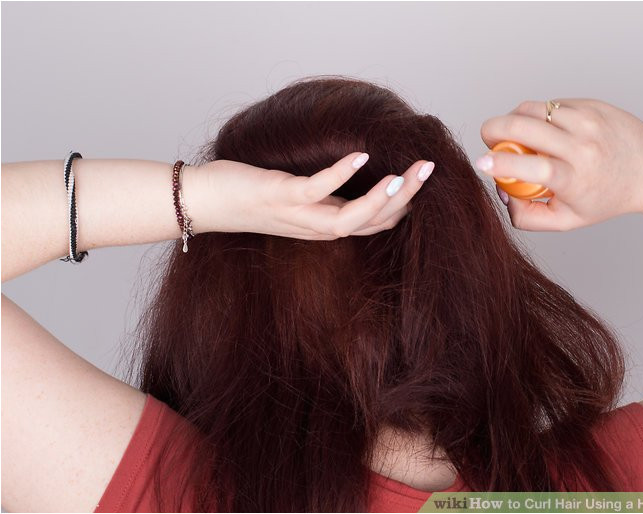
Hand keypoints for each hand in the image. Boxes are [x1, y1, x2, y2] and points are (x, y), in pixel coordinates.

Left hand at [189, 153, 433, 238]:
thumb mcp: (299, 199)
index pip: (377, 223)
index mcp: (326, 227)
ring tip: (409, 173)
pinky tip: (361, 155)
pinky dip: (341, 175)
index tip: (423, 181)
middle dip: (407, 198)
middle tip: (430, 168)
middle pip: (374, 222)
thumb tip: (356, 169)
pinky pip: (318, 191)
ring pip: (353, 218)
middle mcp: (318, 228)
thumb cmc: (252, 195)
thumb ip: (328, 193)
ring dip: (384, 197)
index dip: (404, 206)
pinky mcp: (282, 197)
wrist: (208, 202)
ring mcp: (301, 215)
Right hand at [476, 99, 642, 230]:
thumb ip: (527, 216)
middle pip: (524, 126)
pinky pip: (549, 104)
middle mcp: (582, 146)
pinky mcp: (590, 105)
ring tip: (515, 134)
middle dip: (494, 129)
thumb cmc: (606, 197)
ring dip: (513, 119)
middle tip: (489, 140)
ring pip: (532, 109)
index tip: (481, 163)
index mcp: (575, 178)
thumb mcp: (567, 220)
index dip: (501, 164)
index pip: (532, 167)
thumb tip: (501, 194)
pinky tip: (544, 130)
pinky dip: (538, 115)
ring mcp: (587, 121)